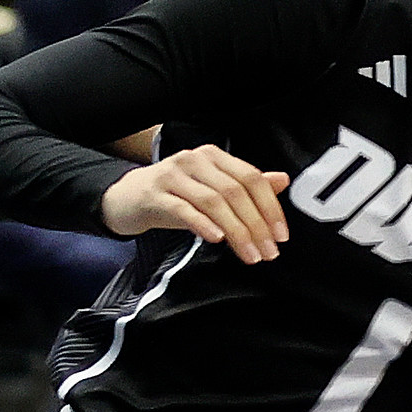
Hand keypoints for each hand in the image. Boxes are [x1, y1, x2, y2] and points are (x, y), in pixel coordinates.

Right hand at [102, 143, 291, 261]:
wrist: (129, 197)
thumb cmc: (175, 195)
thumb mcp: (212, 188)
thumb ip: (245, 185)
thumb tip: (282, 180)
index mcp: (214, 157)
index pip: (250, 178)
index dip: (270, 207)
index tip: (280, 236)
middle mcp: (195, 160)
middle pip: (234, 192)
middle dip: (256, 225)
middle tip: (268, 252)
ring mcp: (173, 175)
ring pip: (213, 202)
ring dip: (236, 231)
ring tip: (249, 254)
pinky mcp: (155, 195)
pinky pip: (184, 209)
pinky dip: (203, 224)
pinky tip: (217, 239)